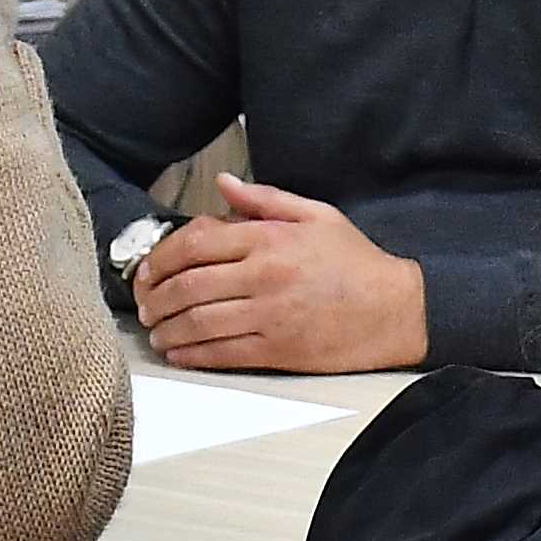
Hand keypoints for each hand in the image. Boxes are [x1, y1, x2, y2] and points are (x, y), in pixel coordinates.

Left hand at [132, 175, 427, 372]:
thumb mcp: (316, 215)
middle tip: (144, 304)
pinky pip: (221, 354)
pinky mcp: (277, 350)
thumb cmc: (356, 262)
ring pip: (198, 323)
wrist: (395, 310)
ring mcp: (269, 316)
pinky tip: (179, 354)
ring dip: (167, 330)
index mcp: (270, 238)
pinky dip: (192, 355)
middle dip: (155, 297)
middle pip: (188, 285)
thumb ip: (265, 199)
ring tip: (156, 332)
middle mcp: (264, 276)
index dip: (159, 258)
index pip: (195, 243)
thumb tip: (222, 185)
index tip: (148, 271)